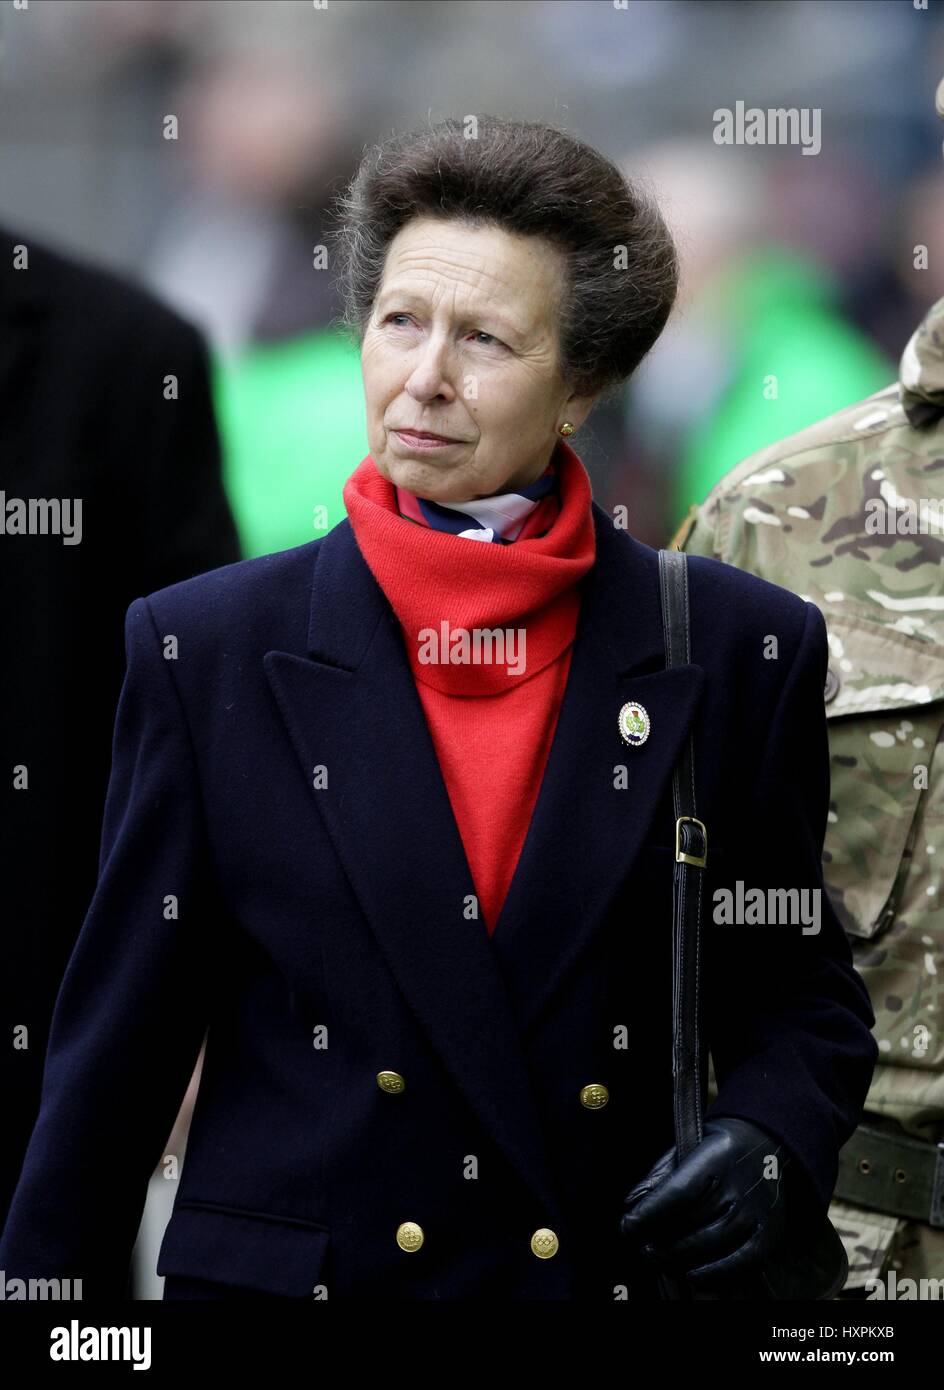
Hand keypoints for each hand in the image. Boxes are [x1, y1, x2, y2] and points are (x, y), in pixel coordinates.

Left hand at [618, 1117, 790, 1293]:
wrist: (766, 1143)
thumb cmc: (717, 1148)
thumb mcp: (687, 1144)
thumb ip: (660, 1174)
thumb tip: (632, 1204)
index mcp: (716, 1154)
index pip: (680, 1190)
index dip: (651, 1212)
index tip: (629, 1226)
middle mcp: (739, 1182)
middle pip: (695, 1219)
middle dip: (662, 1239)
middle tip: (644, 1248)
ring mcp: (756, 1208)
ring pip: (714, 1242)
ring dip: (681, 1257)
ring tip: (660, 1259)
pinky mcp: (769, 1231)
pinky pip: (743, 1261)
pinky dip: (716, 1273)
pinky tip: (693, 1275)